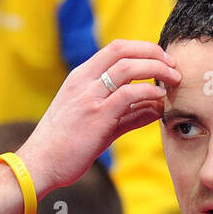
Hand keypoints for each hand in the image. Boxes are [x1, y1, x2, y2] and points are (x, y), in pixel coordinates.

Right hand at [17, 39, 179, 195]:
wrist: (39, 164)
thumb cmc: (64, 147)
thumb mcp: (95, 123)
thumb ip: (125, 114)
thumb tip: (155, 108)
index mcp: (81, 77)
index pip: (116, 48)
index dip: (142, 49)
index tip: (161, 61)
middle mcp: (84, 81)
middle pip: (124, 50)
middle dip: (153, 53)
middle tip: (172, 67)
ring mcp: (89, 97)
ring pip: (128, 68)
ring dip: (157, 70)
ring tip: (173, 81)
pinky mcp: (96, 116)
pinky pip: (128, 95)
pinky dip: (148, 94)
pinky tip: (160, 102)